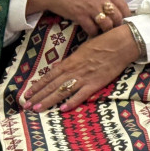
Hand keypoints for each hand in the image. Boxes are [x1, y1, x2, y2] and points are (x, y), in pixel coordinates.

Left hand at [22, 25, 138, 111]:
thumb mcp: (84, 47)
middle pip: (53, 85)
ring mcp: (85, 77)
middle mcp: (75, 70)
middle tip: (27, 105)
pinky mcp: (96, 83)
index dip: (38, 85)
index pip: (50, 75)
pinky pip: (81, 94)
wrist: (122, 43)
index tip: (27, 93)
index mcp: (71, 60)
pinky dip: (72, 102)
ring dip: (49, 100)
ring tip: (38, 108)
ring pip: (63, 91)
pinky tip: (63, 109)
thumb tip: (58, 67)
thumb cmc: (104, 42)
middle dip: (39, 95)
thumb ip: (71, 59)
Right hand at [27, 0, 130, 36]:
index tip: (125, 20)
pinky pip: (92, 29)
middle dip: (118, 24)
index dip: (126, 14)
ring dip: (106, 30)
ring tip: (104, 32)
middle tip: (115, 29)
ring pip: (107, 24)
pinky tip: (92, 33)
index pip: (123, 4)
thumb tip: (116, 3)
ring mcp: (90, 7)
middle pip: (117, 16)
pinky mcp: (80, 16)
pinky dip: (94, 33)